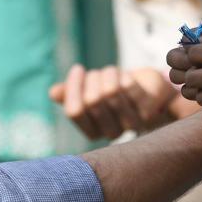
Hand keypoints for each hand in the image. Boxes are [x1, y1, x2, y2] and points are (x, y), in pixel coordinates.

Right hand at [49, 65, 175, 139]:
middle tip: (97, 72)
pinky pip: (129, 88)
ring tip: (111, 71)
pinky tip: (126, 76)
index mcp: (93, 131)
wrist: (148, 92)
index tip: (77, 68)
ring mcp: (130, 123)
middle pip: (92, 100)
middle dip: (92, 78)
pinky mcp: (147, 112)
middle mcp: (111, 132)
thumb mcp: (90, 90)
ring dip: (108, 74)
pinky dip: (125, 76)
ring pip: (111, 92)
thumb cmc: (114, 91)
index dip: (73, 86)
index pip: (74, 111)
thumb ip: (70, 94)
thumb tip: (53, 93)